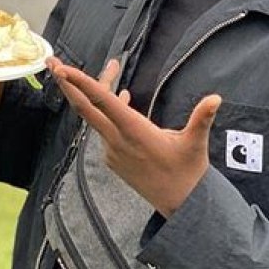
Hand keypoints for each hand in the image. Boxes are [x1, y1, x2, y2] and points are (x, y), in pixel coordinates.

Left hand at [47, 57, 220, 217]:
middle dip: (67, 84)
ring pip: (96, 115)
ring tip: (108, 68)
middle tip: (52, 62)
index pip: (102, 101)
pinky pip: (104, 128)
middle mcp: (117, 140)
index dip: (82, 83)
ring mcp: (113, 150)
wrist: (180, 206)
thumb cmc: (188, 172)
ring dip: (93, 92)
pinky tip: (120, 97)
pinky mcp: (114, 158)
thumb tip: (216, 98)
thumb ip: (202, 118)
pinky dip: (107, 110)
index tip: (64, 69)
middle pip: (85, 107)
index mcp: (133, 131)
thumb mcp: (195, 143)